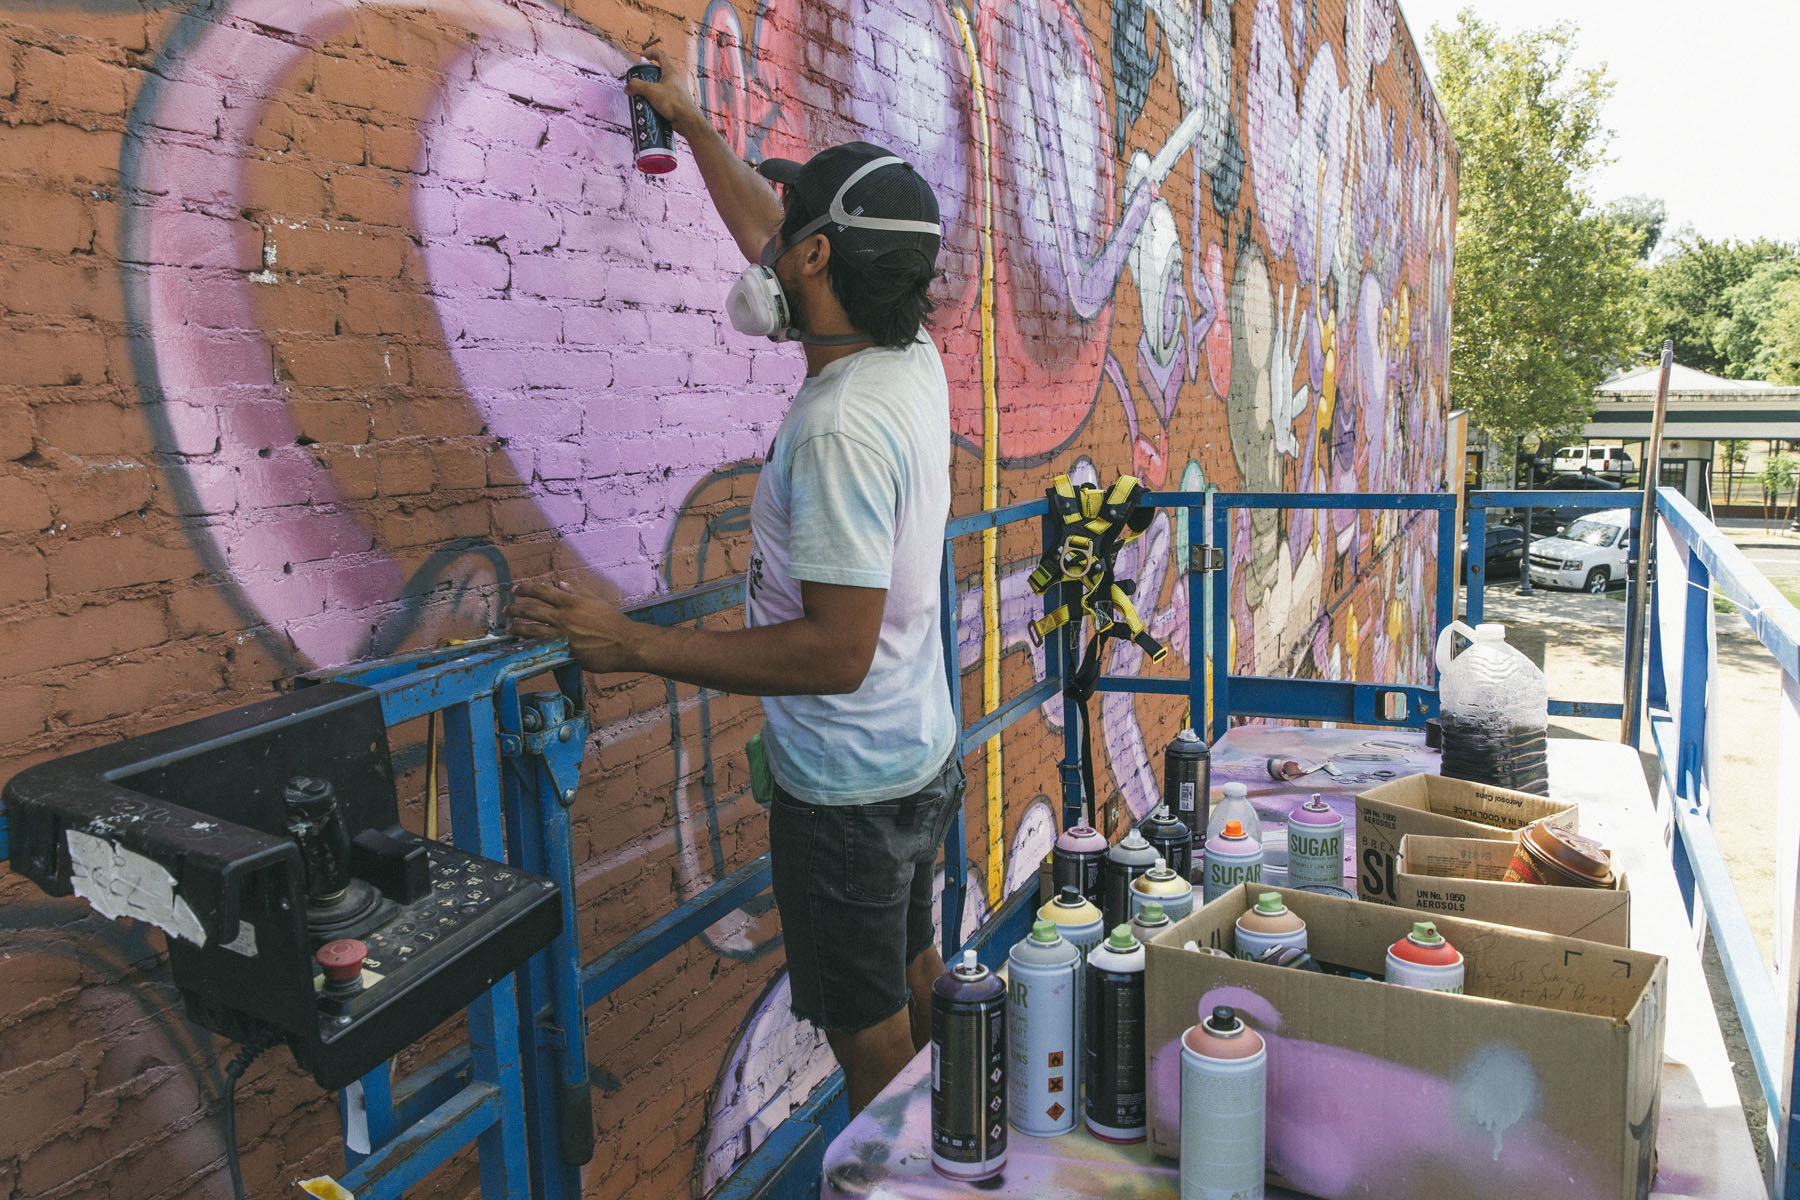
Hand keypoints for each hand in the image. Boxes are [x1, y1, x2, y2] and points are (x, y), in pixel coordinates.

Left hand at [505, 580, 643, 673]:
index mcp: (572, 602)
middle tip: (506, 610)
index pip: (542, 591)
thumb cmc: (614, 622)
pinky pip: (544, 647)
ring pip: (532, 631)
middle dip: (515, 609)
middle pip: (532, 611)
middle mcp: (564, 617)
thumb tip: (560, 584)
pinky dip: (532, 645)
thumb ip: (577, 592)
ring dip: (518, 628)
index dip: (526, 589)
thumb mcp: (596, 601)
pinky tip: (524, 645)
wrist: (626, 644)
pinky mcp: (566, 652)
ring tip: (509, 628)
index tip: (515, 589)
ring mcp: (563, 636)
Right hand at [623, 43, 702, 138]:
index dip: (650, 52)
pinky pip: (662, 100)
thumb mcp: (651, 91)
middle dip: (646, 77)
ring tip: (641, 98)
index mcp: (670, 72)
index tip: (642, 56)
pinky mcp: (675, 103)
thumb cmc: (674, 103)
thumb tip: (628, 88)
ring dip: (649, 92)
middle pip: (658, 73)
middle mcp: (674, 80)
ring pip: (659, 88)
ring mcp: (675, 92)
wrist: (687, 121)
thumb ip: (637, 86)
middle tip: (638, 83)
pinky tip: (649, 109)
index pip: (660, 55)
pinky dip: (654, 103)